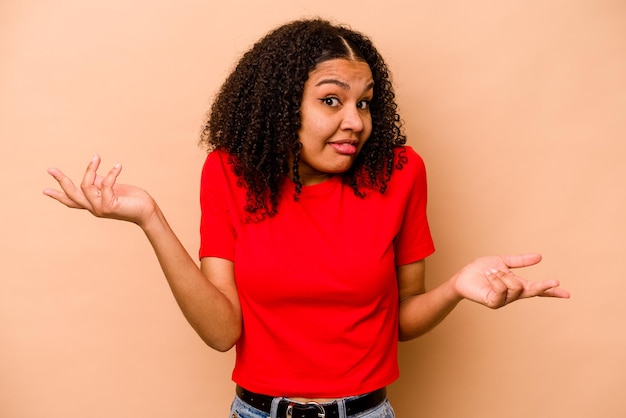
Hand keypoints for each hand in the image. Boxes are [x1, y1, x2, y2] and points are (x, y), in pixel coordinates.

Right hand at [43, 155, 156, 226]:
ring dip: (91, 169)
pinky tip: (118, 166)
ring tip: (97, 157)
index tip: (44, 190)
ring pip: (86, 187)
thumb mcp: (113, 188)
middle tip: (51, 169)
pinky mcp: (110, 206)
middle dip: (61, 181)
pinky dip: (111, 173)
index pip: (72, 200)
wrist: (147, 210)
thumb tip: (92, 173)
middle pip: (72, 195)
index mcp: (93, 203)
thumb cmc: (132, 199)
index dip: (58, 195)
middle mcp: (94, 208)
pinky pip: (105, 185)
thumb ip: (101, 183)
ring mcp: (100, 208)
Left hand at [452, 254, 569, 308]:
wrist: (463, 276)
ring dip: (503, 275)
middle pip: (532, 291)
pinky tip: (489, 277)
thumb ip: (520, 261)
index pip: (537, 290)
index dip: (551, 292)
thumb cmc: (481, 270)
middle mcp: (513, 295)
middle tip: (554, 281)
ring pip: (515, 287)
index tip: (567, 294)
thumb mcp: (502, 262)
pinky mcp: (494, 303)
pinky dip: (496, 280)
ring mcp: (504, 300)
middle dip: (543, 286)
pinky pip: (502, 291)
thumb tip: (540, 257)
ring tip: (491, 273)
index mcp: (517, 285)